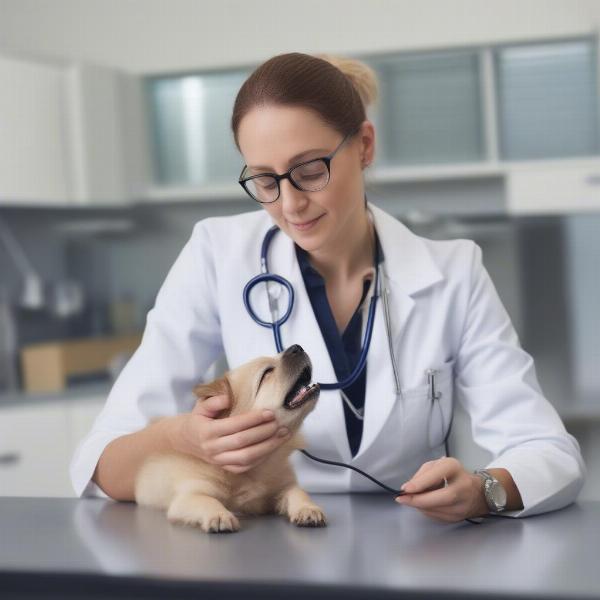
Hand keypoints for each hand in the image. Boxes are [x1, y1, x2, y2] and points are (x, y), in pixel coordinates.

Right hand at [169, 394, 291, 473]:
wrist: (185, 440)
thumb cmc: (198, 420)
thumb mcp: (201, 406)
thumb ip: (214, 401)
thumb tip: (229, 397)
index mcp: (207, 431)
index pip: (234, 426)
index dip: (254, 419)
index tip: (270, 412)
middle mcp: (213, 448)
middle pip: (243, 442)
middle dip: (264, 433)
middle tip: (280, 423)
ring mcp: (219, 461)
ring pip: (246, 457)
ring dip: (268, 447)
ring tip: (283, 435)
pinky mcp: (225, 468)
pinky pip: (245, 467)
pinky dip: (261, 458)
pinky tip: (273, 447)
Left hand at [395, 457, 487, 521]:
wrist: (478, 492)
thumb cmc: (453, 475)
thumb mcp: (438, 465)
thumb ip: (422, 474)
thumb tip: (408, 488)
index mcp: (454, 468)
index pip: (438, 474)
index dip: (421, 482)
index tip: (405, 488)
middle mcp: (462, 486)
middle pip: (440, 497)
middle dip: (418, 500)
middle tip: (402, 499)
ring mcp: (463, 504)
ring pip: (437, 509)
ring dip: (419, 506)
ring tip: (411, 499)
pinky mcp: (459, 517)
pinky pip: (437, 516)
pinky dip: (426, 511)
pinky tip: (423, 504)